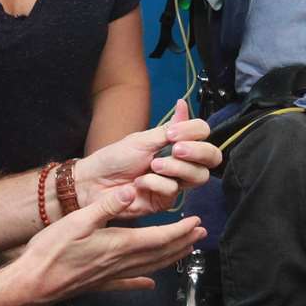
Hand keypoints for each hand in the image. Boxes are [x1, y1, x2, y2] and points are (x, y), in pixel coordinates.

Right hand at [16, 183, 204, 302]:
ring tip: (185, 251)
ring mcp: (111, 275)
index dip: (180, 231)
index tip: (196, 223)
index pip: (159, 237)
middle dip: (183, 243)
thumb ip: (107, 206)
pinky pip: (127, 283)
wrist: (33, 283)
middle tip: (200, 235)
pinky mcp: (100, 284)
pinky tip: (148, 284)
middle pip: (160, 254)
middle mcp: (120, 262)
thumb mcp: (78, 220)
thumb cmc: (51, 252)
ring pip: (150, 268)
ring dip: (171, 259)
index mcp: (119, 244)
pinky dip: (141, 282)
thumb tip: (131, 191)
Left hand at [74, 100, 220, 217]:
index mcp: (176, 144)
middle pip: (212, 158)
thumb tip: (183, 104)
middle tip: (175, 149)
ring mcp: (175, 182)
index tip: (173, 132)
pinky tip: (139, 182)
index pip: (203, 134)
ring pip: (197, 176)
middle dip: (197, 152)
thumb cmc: (115, 158)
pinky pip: (173, 190)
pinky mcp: (165, 201)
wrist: (94, 180)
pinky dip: (155, 183)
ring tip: (153, 166)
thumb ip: (169, 127)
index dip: (195, 132)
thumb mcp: (143, 139)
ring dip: (174, 167)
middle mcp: (180, 163)